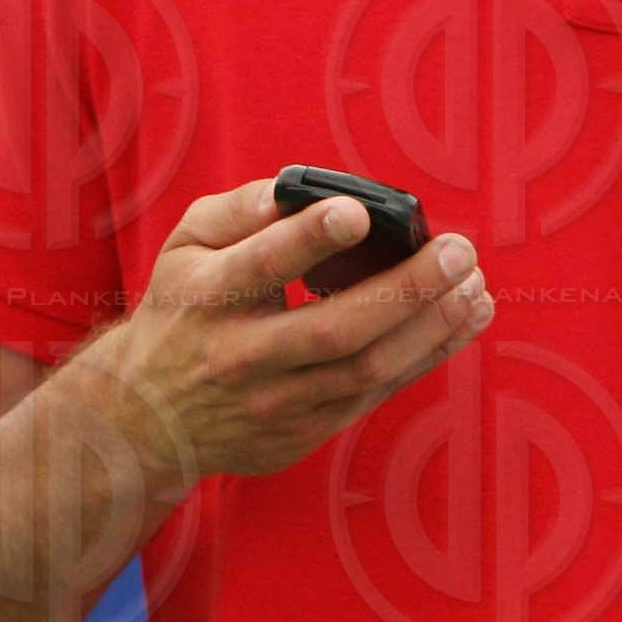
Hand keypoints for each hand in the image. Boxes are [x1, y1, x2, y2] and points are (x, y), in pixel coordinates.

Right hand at [83, 177, 492, 495]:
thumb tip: (299, 189)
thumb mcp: (185, 247)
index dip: (308, 239)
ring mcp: (276, 403)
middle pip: (334, 331)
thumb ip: (239, 211)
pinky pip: (378, 393)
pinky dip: (428, 355)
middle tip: (460, 252)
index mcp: (208, 298)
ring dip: (433, 327)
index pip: (260, 267)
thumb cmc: (181, 311)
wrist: (145, 419)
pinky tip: (465, 319)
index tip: (356, 213)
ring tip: (476, 286)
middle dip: (407, 290)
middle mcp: (242, 357)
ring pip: (367, 371)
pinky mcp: (304, 432)